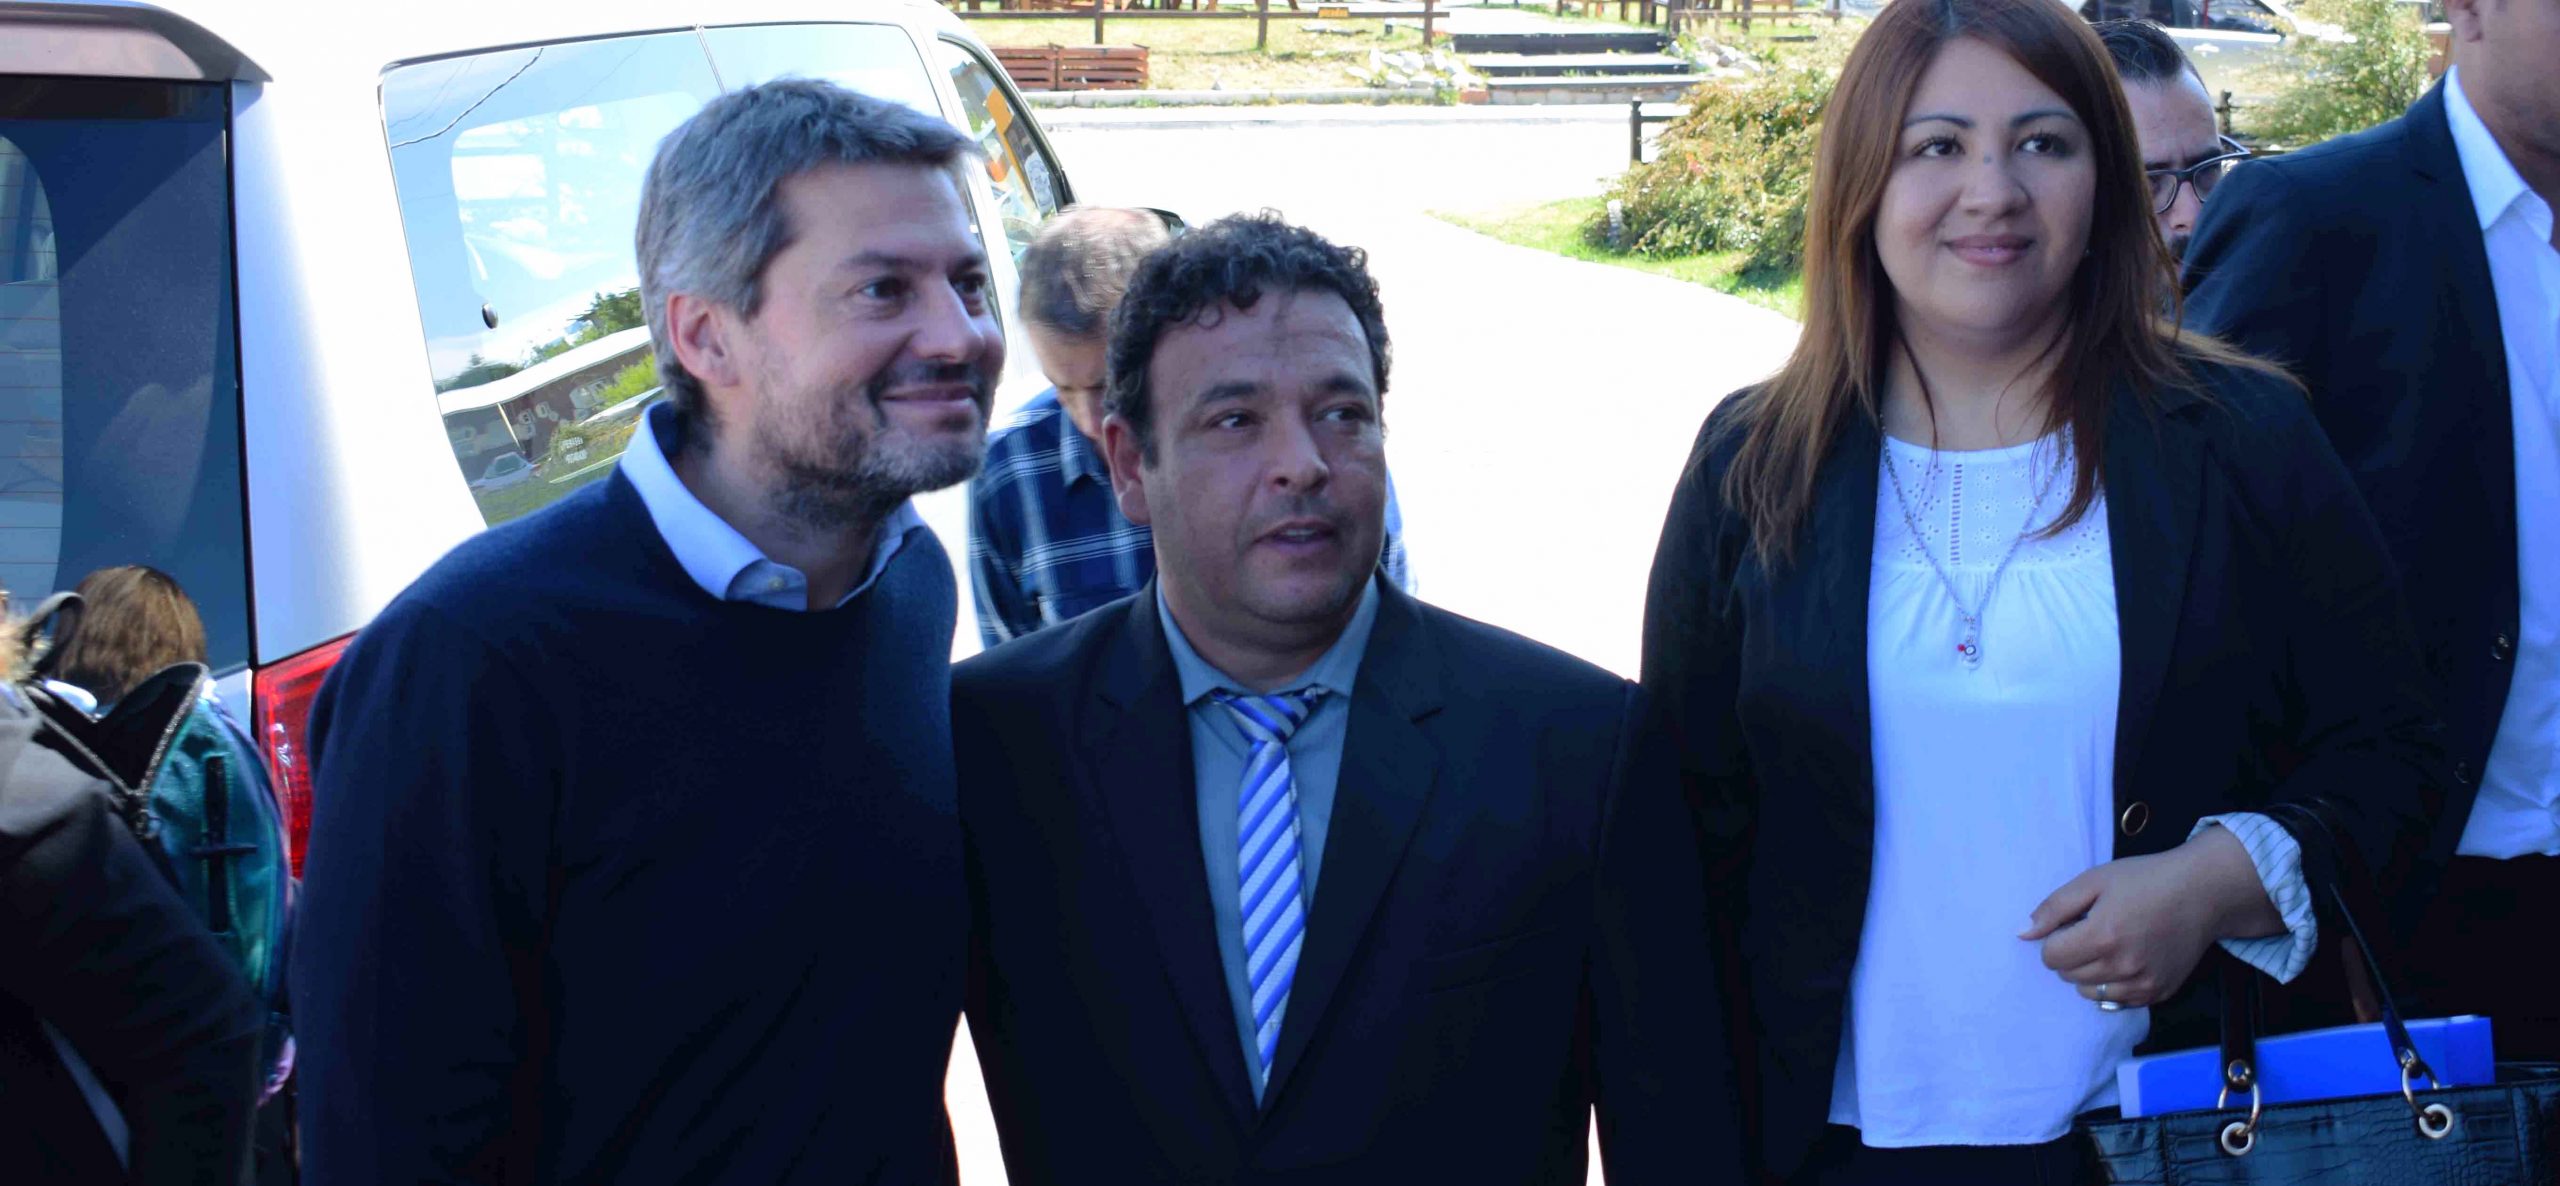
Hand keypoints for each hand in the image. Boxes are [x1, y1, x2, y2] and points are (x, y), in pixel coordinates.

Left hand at [2019, 829, 2281, 1008]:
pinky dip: (2113, 984)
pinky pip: (2117, 1002)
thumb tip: (2023, 933)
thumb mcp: (2093, 881)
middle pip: (2067, 976)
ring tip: (2111, 945)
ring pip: (2089, 993)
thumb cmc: (2144, 880)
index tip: (2073, 923)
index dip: (2055, 938)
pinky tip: (2127, 959)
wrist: (2201, 893)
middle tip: (2094, 929)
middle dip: (2071, 954)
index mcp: (2102, 936)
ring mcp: (2143, 984)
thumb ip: (2054, 908)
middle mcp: (2122, 967)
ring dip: (2089, 973)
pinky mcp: (2159, 993)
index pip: (2050, 957)